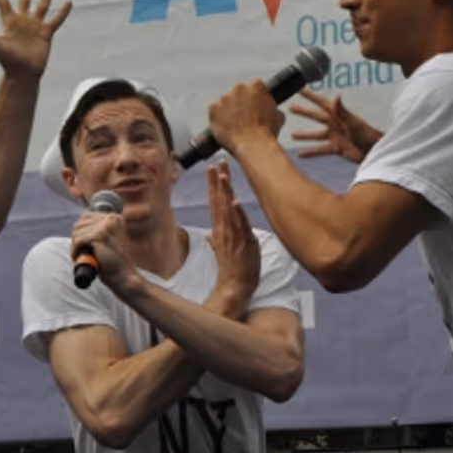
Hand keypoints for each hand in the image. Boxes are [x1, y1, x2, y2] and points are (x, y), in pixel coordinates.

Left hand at [0, 0, 72, 78]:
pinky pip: (56, 20)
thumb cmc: (7, 61)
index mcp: (9, 22)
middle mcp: (23, 21)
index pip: (3, 2)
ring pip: (42, 5)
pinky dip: (62, 12)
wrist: (23, 73)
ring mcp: (35, 26)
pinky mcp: (46, 33)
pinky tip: (68, 2)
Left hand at [70, 209, 135, 291]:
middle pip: (79, 224)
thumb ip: (96, 230)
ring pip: (77, 232)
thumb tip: (77, 226)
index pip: (85, 217)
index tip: (81, 246)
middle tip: (79, 254)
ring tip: (81, 257)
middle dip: (76, 240)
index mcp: (114, 218)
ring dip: (75, 246)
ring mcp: (106, 225)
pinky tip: (79, 258)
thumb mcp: (106, 241)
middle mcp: (112, 218)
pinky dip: (75, 251)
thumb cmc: (113, 262)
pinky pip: (78, 240)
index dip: (80, 233)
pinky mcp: (100, 235)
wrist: (123, 276)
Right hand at [205, 161, 259, 318]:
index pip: (215, 203)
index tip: (212, 168)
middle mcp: (223, 231)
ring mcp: (232, 237)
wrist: (234, 289)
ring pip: (227, 210)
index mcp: (219, 231)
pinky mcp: (242, 244)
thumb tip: (210, 236)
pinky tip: (234, 201)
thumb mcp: (223, 253)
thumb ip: (216, 242)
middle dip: (217, 182)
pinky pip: (239, 226)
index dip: (214, 185)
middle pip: (218, 201)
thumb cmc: (232, 272)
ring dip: (225, 191)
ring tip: (223, 174)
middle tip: (216, 163)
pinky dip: (237, 214)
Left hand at [207, 81, 284, 155]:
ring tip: (234, 125)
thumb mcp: (279, 116)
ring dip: (228, 110)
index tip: (254, 106)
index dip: (254, 98)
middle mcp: (239, 88)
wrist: (253, 145)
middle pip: (238, 92)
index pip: (254, 86)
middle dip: (240, 102)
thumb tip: (272, 109)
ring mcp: (225, 98)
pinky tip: (224, 127)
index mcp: (256, 85)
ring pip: (225, 102)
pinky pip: (214, 111)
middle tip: (243, 117)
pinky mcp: (213, 108)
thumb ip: (272, 107)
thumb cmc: (268, 132)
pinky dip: (217, 117)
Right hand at [288, 88, 381, 163]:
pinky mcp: (337, 148)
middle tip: (290, 108)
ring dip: (305, 135)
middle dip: (304, 112)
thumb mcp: (353, 122)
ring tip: (292, 135)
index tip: (299, 89)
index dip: (311, 96)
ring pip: (316, 135)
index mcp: (339, 115)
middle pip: (316, 116)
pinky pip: (321, 150)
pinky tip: (301, 154)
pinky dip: (312, 152)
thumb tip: (336, 96)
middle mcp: (335, 124)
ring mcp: (335, 136)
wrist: (376, 151)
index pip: (322, 103)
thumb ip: (342, 111)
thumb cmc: (368, 134)